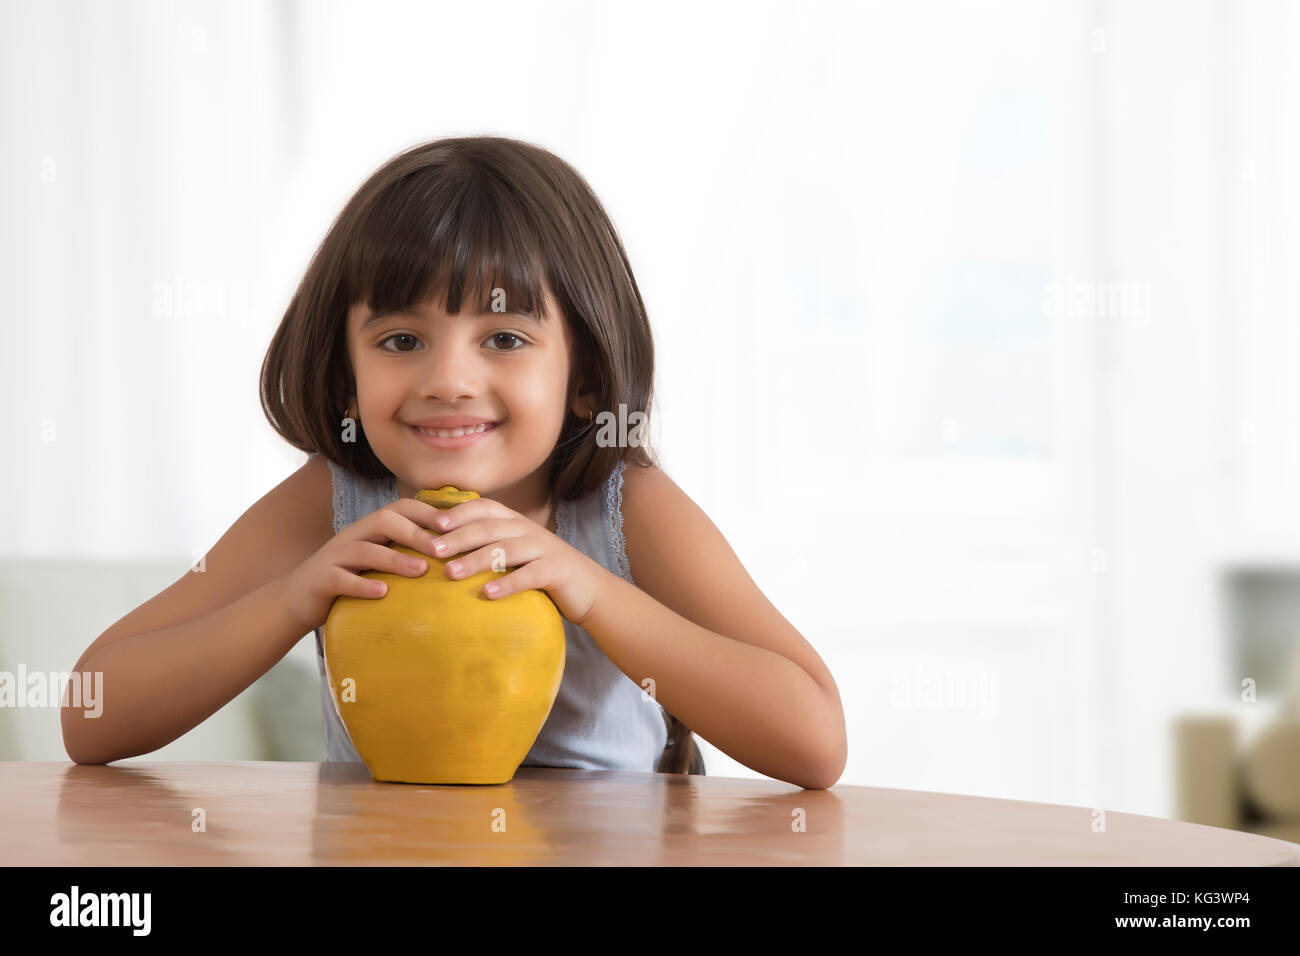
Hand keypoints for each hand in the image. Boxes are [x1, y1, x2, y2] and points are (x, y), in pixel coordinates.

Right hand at [280, 497, 444, 632]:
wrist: (298, 598)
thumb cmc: (349, 580)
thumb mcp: (377, 562)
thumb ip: (405, 552)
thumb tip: (453, 554)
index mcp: (370, 529)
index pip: (401, 508)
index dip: (428, 513)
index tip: (455, 526)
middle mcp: (353, 536)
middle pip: (385, 521)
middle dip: (416, 533)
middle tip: (442, 550)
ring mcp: (335, 556)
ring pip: (365, 549)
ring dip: (395, 559)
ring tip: (421, 570)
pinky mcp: (321, 579)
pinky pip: (341, 579)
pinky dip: (362, 585)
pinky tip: (383, 593)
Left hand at [429, 496, 608, 625]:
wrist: (588, 588)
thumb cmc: (541, 571)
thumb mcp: (516, 552)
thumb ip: (489, 545)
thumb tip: (443, 548)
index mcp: (515, 522)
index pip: (484, 508)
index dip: (458, 513)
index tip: (432, 524)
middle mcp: (528, 530)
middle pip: (489, 528)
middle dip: (458, 537)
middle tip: (433, 549)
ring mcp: (544, 549)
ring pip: (505, 550)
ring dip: (475, 560)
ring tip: (450, 573)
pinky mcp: (556, 571)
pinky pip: (529, 575)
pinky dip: (508, 584)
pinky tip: (488, 594)